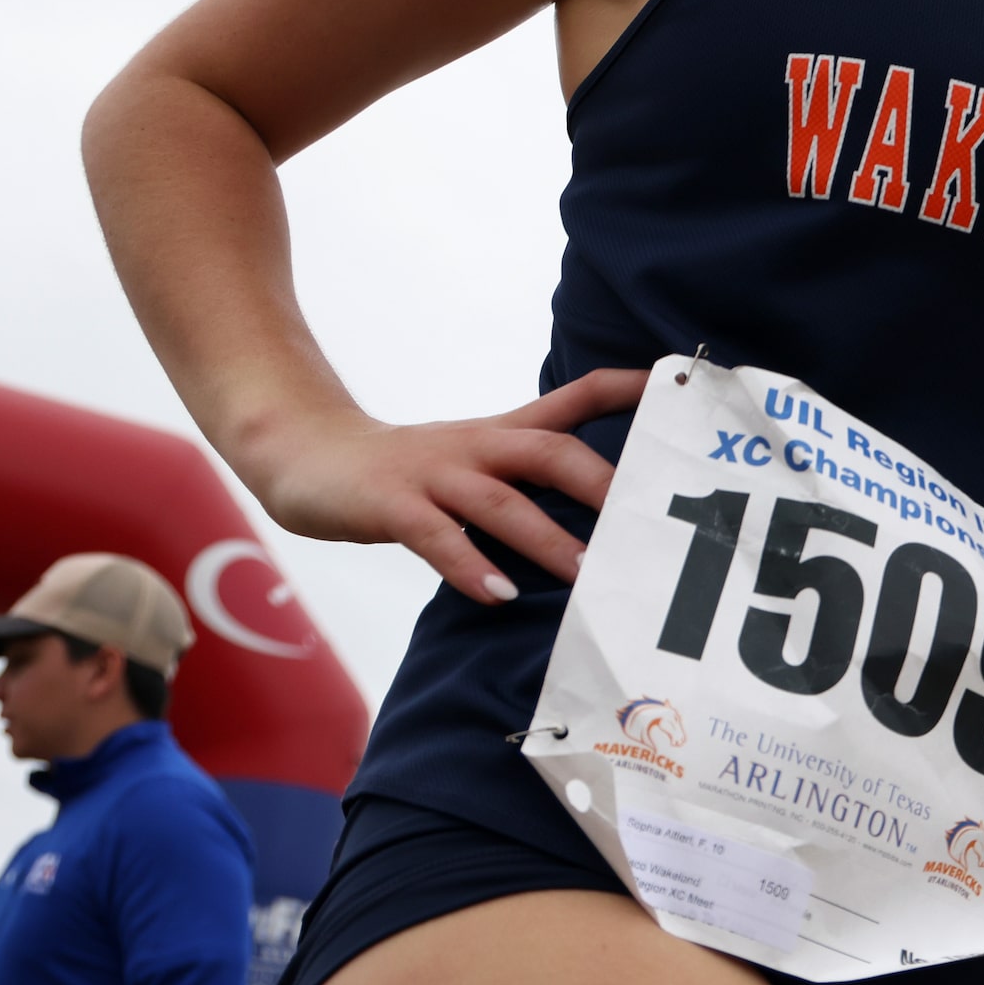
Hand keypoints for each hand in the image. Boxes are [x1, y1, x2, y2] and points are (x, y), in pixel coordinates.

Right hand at [248, 367, 647, 602]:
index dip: (627, 391)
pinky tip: (497, 594)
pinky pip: (435, 536)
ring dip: (547, 539)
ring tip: (588, 576)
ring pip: (501, 501)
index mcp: (500, 433)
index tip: (679, 390)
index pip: (575, 398)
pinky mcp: (391, 506)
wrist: (305, 454)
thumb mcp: (471, 463)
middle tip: (650, 524)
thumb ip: (526, 482)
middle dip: (602, 483)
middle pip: (551, 451)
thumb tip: (600, 519)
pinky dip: (468, 564)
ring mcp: (432, 475)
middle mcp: (475, 446)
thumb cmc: (403, 473)